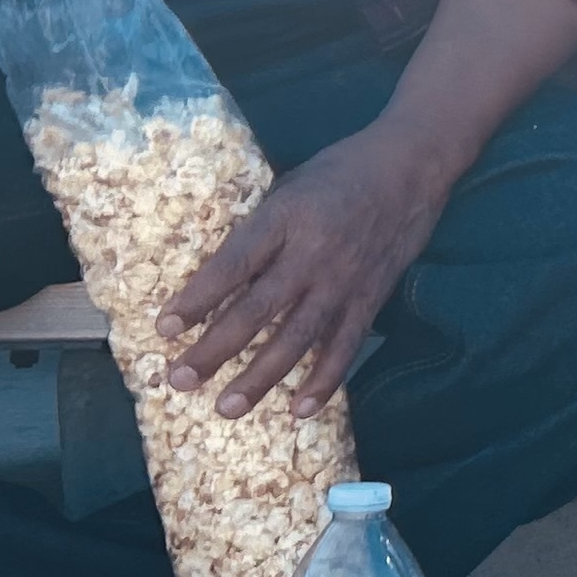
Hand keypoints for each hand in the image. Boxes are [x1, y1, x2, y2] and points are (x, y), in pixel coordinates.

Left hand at [163, 120, 458, 419]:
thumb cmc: (339, 172)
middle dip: (215, 349)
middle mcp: (313, 253)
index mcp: (285, 217)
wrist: (412, 167)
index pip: (233, 264)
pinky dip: (324, 380)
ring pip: (297, 337)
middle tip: (180, 379)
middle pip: (258, 309)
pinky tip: (300, 409)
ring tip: (227, 408)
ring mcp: (344, 281)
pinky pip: (345, 346)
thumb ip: (261, 231)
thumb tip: (220, 279)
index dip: (197, 298)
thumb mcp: (289, 187)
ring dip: (261, 377)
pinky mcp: (371, 298)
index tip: (164, 328)